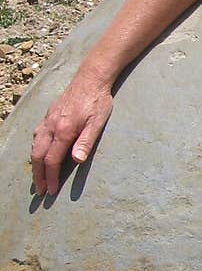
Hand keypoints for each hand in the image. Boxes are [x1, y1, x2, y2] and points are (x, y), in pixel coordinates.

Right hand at [31, 71, 113, 195]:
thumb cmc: (98, 101)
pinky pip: (37, 135)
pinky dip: (35, 149)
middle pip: (38, 155)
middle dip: (38, 175)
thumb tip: (76, 160)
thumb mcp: (98, 122)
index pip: (52, 160)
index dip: (50, 177)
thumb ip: (86, 141)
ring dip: (35, 163)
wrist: (90, 78)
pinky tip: (39, 153)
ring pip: (34, 145)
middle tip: (39, 191)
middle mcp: (51, 126)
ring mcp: (48, 119)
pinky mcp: (48, 115)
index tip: (50, 191)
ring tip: (38, 177)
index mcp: (64, 130)